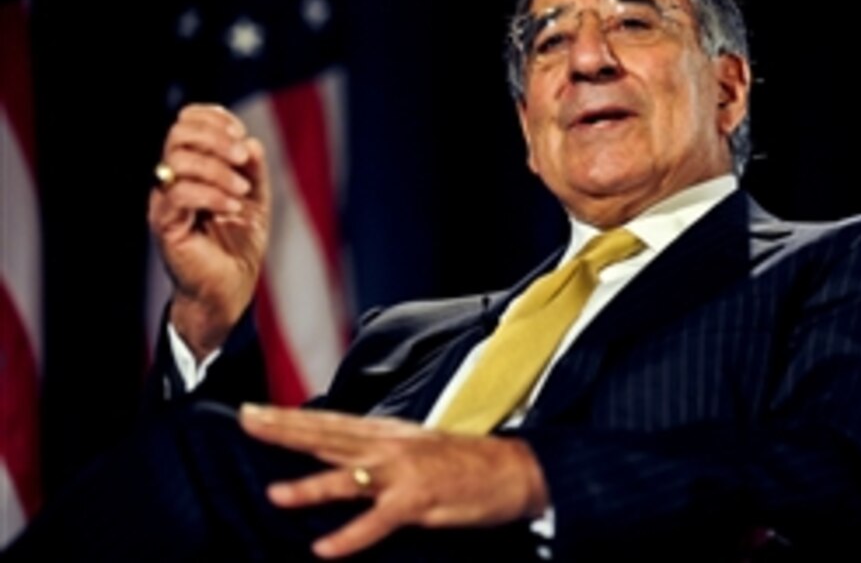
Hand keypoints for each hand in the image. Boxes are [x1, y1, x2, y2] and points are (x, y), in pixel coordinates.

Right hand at [148, 104, 270, 359]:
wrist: (231, 287)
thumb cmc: (239, 243)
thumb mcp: (256, 198)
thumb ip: (254, 169)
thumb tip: (251, 141)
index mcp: (192, 167)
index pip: (186, 121)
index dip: (213, 118)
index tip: (240, 134)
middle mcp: (173, 180)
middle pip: (178, 134)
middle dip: (215, 138)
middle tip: (242, 157)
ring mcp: (166, 202)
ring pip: (178, 162)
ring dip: (217, 169)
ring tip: (242, 190)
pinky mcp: (166, 225)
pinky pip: (180, 195)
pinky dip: (212, 194)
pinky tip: (232, 205)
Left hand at [239, 405, 549, 558]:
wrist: (514, 468)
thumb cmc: (465, 462)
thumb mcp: (415, 446)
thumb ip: (376, 450)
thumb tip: (339, 456)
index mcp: (386, 433)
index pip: (328, 422)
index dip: (290, 417)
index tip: (253, 410)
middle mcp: (389, 446)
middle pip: (328, 438)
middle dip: (286, 431)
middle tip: (247, 422)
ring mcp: (404, 473)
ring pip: (349, 478)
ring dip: (311, 487)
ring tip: (276, 495)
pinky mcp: (420, 500)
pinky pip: (379, 522)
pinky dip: (352, 536)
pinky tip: (326, 549)